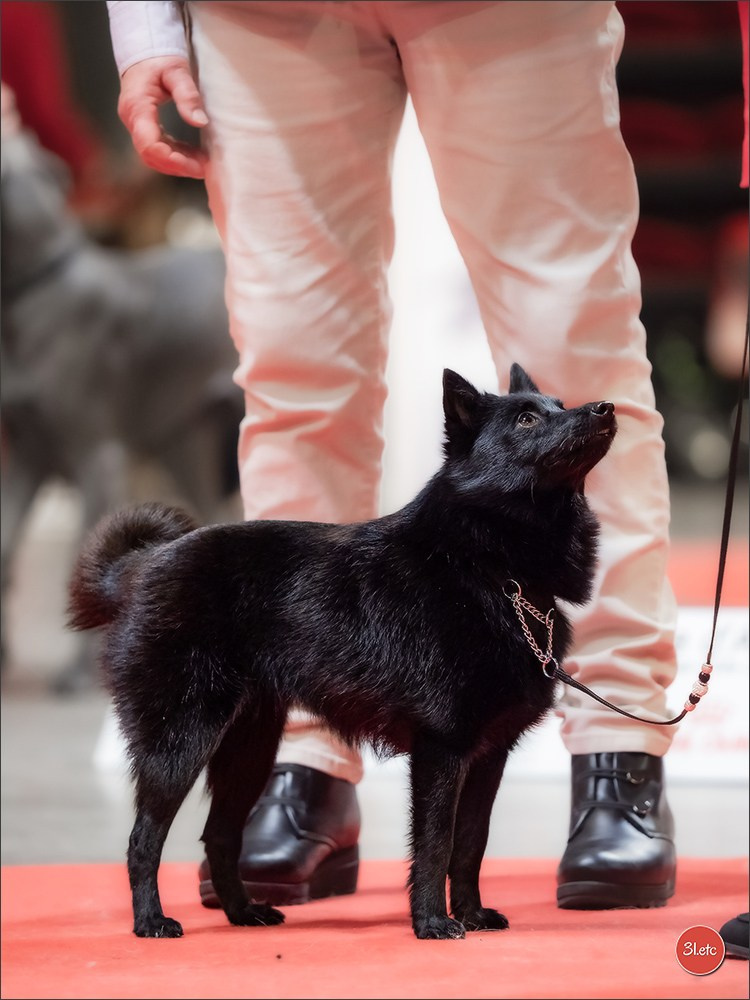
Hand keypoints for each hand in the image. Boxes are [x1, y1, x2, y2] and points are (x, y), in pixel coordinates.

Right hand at [117, 56, 208, 178]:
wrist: (144, 48)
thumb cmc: (159, 56)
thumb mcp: (177, 70)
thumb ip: (187, 95)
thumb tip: (199, 122)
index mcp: (137, 107)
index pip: (149, 145)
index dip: (172, 159)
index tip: (195, 165)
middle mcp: (132, 119)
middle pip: (150, 156)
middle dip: (178, 166)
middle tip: (205, 169)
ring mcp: (136, 124)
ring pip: (153, 156)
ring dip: (178, 163)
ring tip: (203, 164)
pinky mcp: (144, 125)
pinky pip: (157, 147)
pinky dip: (176, 155)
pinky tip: (194, 156)